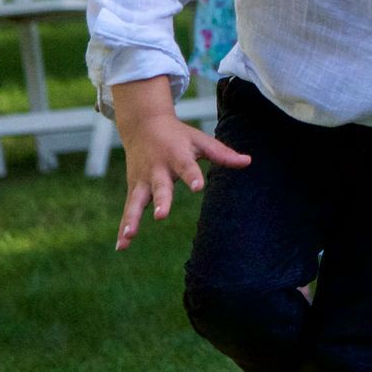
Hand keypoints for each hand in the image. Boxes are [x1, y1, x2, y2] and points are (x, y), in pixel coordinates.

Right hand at [111, 76, 249, 249]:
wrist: (144, 124)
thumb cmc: (178, 135)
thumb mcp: (200, 140)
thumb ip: (222, 153)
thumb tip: (248, 162)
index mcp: (177, 156)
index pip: (187, 167)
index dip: (192, 177)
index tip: (198, 187)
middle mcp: (158, 169)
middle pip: (160, 187)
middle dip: (160, 201)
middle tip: (161, 215)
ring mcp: (143, 180)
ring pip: (137, 201)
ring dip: (133, 218)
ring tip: (130, 235)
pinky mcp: (134, 189)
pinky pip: (128, 210)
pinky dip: (124, 227)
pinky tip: (122, 246)